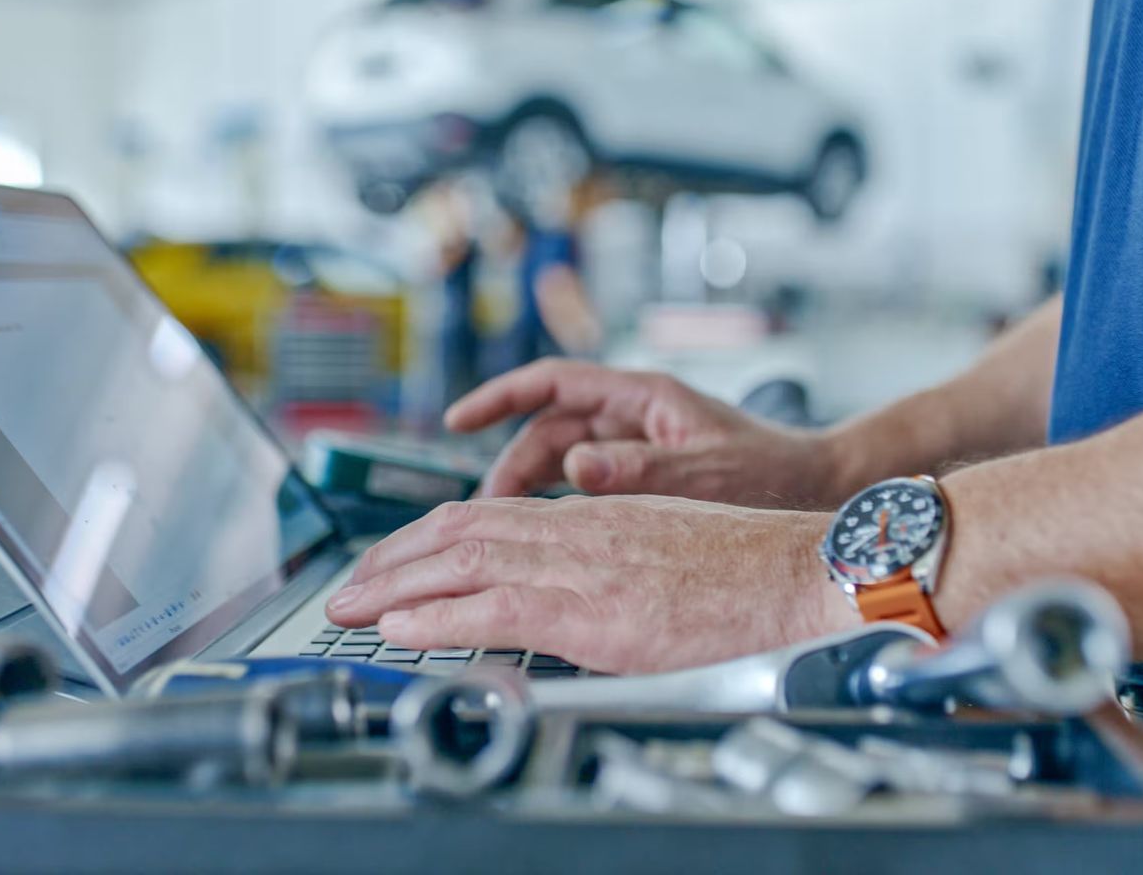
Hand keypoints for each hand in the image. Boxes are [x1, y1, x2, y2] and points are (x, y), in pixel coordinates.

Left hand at [323, 496, 858, 673]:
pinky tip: (401, 629)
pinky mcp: (590, 612)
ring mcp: (580, 568)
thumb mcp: (661, 550)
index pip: (486, 515)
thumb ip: (608, 564)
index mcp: (591, 514)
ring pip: (459, 562)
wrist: (796, 573)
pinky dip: (436, 617)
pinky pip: (492, 607)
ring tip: (348, 609)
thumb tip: (572, 597)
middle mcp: (575, 530)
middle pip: (457, 530)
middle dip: (390, 560)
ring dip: (392, 587)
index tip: (391, 562)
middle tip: (346, 587)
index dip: (425, 538)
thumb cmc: (746, 570)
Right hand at [447, 359, 847, 506]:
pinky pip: (587, 486)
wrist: (821, 490)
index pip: (553, 382)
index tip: (459, 419)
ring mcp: (639, 445)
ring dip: (531, 491)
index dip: (500, 396)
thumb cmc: (775, 473)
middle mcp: (635, 415)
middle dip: (509, 465)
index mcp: (644, 396)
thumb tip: (576, 467)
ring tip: (504, 532)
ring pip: (563, 460)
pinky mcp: (647, 477)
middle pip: (548, 429)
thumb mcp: (704, 471)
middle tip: (481, 511)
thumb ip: (640, 470)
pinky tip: (547, 541)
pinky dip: (561, 508)